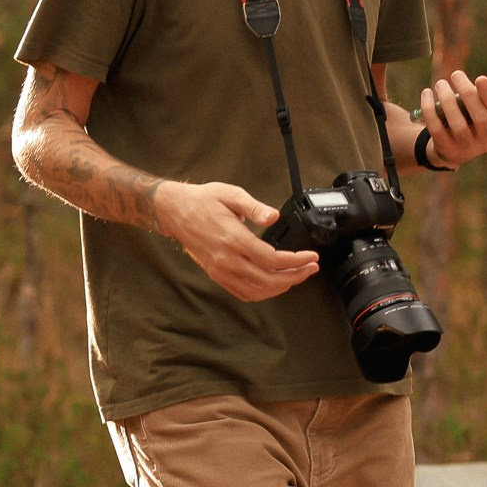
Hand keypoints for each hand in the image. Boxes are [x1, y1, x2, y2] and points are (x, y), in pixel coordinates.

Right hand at [151, 181, 319, 302]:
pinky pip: (243, 293)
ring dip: (281, 287)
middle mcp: (227, 259)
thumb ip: (254, 207)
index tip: (311, 257)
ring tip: (296, 276)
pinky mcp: (216, 275)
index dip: (296, 261)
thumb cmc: (203, 201)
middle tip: (310, 268)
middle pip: (268, 279)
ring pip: (257, 291)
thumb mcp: (231, 194)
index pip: (272, 259)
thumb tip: (273, 216)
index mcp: (233, 239)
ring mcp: (221, 270)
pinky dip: (263, 293)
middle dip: (295, 276)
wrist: (175, 211)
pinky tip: (274, 285)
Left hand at [419, 71, 486, 168]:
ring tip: (441, 84)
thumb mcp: (483, 111)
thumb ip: (484, 97)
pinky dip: (430, 109)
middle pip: (480, 118)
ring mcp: (467, 148)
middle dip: (467, 93)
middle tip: (456, 74)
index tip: (480, 78)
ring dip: (448, 100)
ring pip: (458, 124)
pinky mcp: (447, 149)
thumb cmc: (471, 119)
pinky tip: (427, 93)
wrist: (453, 148)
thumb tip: (479, 79)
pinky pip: (437, 128)